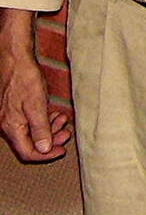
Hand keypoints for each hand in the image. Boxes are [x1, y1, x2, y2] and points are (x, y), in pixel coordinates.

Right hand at [0, 8, 72, 160]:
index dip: (46, 155)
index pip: (27, 152)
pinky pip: (31, 121)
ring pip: (33, 132)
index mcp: (12, 127)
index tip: (61, 150)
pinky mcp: (16, 109)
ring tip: (64, 120)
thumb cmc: (24, 79)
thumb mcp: (36, 105)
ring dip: (50, 129)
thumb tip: (44, 149)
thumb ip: (40, 129)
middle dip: (51, 140)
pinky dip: (45, 120)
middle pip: (31, 143)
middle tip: (67, 132)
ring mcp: (12, 117)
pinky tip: (56, 113)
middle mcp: (9, 125)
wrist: (15, 59)